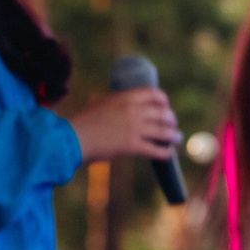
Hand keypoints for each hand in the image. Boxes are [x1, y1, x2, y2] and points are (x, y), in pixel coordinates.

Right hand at [65, 87, 179, 164]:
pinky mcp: (132, 145)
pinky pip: (155, 149)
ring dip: (173, 136)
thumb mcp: (103, 105)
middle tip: (173, 126)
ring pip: (163, 131)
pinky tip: (168, 155)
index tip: (166, 107)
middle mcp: (133, 110)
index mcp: (125, 97)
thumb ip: (119, 106)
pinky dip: (164, 153)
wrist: (73, 138)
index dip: (164, 101)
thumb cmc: (85, 123)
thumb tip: (131, 111)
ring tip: (176, 139)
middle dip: (171, 120)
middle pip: (163, 113)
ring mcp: (134, 128)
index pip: (154, 94)